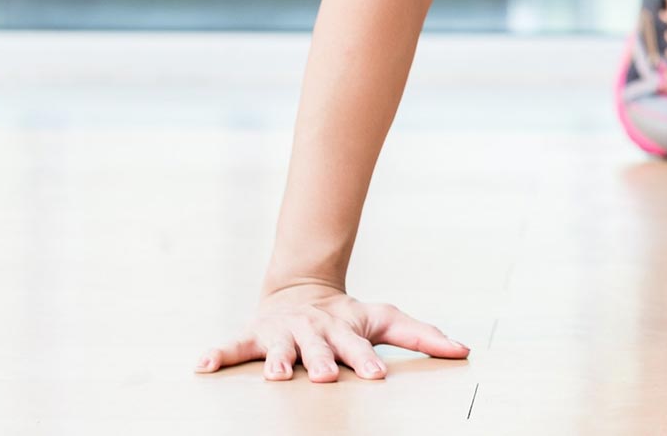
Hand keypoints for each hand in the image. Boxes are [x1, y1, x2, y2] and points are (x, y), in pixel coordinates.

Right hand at [194, 281, 470, 381]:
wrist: (301, 289)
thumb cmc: (348, 316)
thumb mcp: (386, 319)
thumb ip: (424, 335)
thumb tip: (465, 350)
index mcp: (345, 330)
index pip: (359, 348)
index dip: (366, 361)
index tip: (377, 376)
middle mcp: (313, 331)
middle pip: (318, 349)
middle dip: (322, 362)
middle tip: (325, 376)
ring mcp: (282, 333)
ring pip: (278, 348)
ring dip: (275, 360)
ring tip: (274, 375)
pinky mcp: (254, 336)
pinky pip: (232, 346)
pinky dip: (217, 354)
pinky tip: (202, 365)